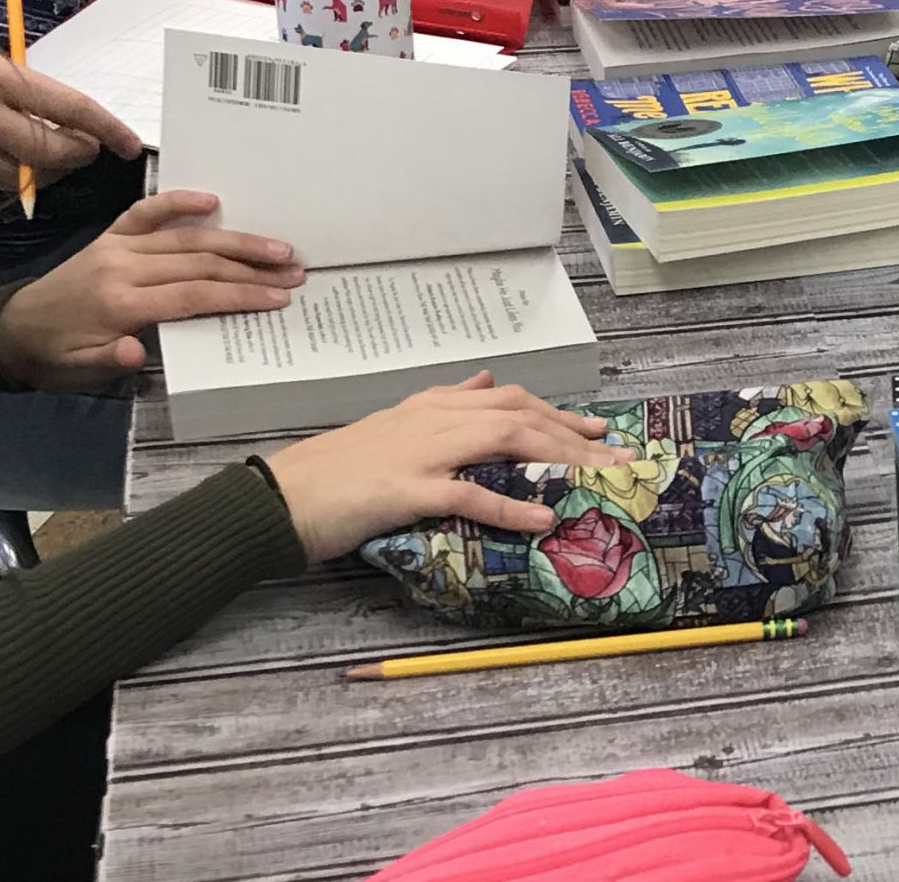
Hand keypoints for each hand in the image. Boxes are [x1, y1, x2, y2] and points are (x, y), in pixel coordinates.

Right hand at [0, 34, 143, 189]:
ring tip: (57, 152)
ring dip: (50, 169)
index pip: (69, 109)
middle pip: (49, 153)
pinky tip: (19, 161)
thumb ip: (26, 91)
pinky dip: (16, 175)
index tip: (130, 144)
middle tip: (89, 146)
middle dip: (78, 153)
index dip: (106, 128)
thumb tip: (70, 120)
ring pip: (24, 176)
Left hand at [0, 191, 304, 390]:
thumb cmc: (54, 357)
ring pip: (186, 238)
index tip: (278, 297)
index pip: (193, 295)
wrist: (11, 330)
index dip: (239, 294)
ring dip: (235, 240)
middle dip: (251, 267)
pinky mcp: (111, 236)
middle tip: (294, 271)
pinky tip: (212, 200)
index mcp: (118, 303)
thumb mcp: (78, 371)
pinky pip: (146, 212)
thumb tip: (135, 351)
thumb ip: (109, 359)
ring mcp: (118, 246)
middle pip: (199, 262)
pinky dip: (179, 202)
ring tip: (276, 246)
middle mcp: (123, 267)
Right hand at [267, 373, 640, 563]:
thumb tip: (486, 381)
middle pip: (519, 414)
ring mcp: (421, 451)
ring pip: (505, 439)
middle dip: (574, 433)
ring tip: (598, 477)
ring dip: (558, 457)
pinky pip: (469, 493)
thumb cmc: (337, 470)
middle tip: (618, 457)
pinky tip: (543, 517)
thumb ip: (444, 403)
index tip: (596, 431)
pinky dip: (511, 504)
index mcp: (432, 405)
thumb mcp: (396, 424)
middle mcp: (433, 419)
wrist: (280, 496)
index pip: (510, 399)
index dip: (557, 413)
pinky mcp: (407, 489)